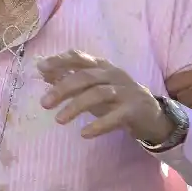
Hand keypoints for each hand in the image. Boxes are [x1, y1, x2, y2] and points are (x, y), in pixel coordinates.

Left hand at [37, 50, 170, 142]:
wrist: (150, 115)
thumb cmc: (116, 99)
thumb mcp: (92, 87)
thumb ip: (70, 79)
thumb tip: (43, 72)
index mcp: (102, 67)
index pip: (79, 57)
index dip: (60, 60)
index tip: (40, 67)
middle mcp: (113, 75)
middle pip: (86, 76)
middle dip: (63, 88)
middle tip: (44, 103)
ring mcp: (125, 91)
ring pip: (99, 94)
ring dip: (76, 106)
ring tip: (59, 120)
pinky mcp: (134, 109)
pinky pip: (116, 116)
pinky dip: (99, 125)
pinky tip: (84, 133)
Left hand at [164, 19, 191, 122]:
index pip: (172, 81)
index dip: (171, 83)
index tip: (174, 83)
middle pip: (174, 93)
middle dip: (175, 93)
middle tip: (178, 92)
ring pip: (181, 104)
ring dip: (181, 103)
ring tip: (185, 101)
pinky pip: (189, 114)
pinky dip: (189, 112)